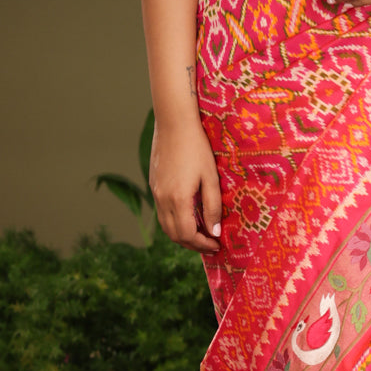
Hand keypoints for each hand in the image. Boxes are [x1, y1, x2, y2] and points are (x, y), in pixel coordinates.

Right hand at [149, 116, 222, 253]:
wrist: (174, 124)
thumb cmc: (197, 148)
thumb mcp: (211, 178)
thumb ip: (213, 207)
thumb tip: (215, 232)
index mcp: (178, 199)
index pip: (188, 234)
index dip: (203, 244)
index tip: (217, 246)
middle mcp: (162, 199)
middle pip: (174, 235)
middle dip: (193, 244)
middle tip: (211, 245)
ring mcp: (155, 192)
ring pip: (166, 225)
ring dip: (183, 235)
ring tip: (201, 234)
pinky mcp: (154, 185)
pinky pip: (162, 212)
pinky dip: (175, 221)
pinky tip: (189, 216)